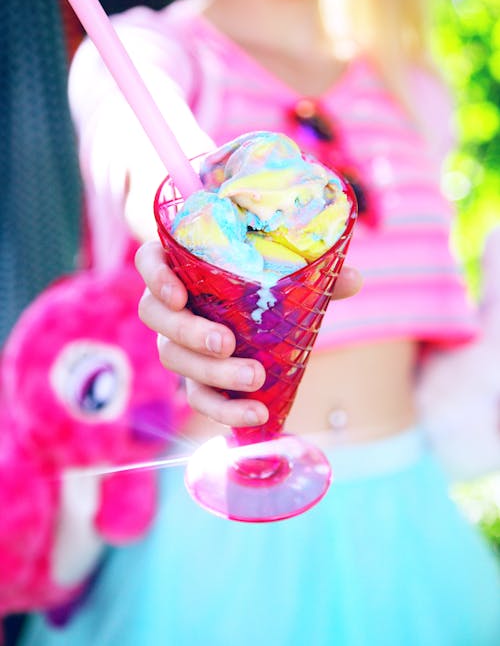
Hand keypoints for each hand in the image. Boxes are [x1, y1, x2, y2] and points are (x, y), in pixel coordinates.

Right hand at [136, 241, 361, 427]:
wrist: (265, 315)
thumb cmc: (267, 280)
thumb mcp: (288, 271)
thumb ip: (314, 272)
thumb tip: (354, 278)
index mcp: (184, 264)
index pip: (149, 261)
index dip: (155, 276)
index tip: (178, 294)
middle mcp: (171, 302)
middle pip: (155, 315)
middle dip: (188, 332)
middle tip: (226, 343)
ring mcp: (178, 341)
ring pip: (172, 358)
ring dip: (210, 373)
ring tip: (254, 378)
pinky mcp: (196, 376)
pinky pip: (198, 396)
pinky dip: (225, 408)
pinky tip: (257, 414)